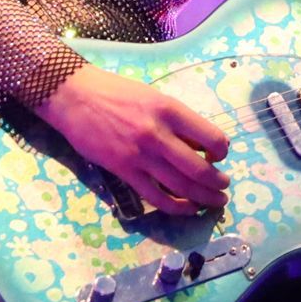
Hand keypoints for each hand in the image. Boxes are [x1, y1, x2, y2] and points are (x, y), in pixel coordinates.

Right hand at [39, 63, 229, 215]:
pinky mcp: (123, 171)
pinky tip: (188, 208)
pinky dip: (176, 207)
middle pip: (199, 169)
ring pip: (181, 186)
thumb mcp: (155, 98)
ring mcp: (140, 155)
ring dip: (203, 198)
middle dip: (218, 183)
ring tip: (215, 201)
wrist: (76, 97)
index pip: (212, 138)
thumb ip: (177, 122)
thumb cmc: (117, 93)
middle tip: (224, 187)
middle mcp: (158, 134)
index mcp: (171, 110)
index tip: (219, 157)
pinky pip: (156, 196)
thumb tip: (199, 147)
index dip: (222, 152)